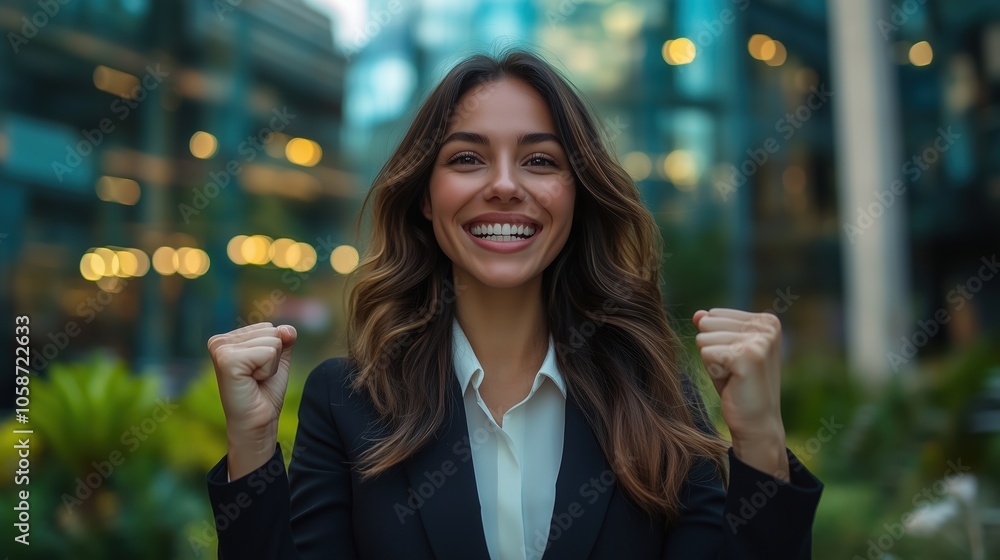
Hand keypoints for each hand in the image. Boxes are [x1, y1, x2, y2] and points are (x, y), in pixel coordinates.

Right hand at [208, 322, 296, 478]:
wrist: (258, 422)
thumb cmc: (265, 392)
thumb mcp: (278, 359)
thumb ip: (285, 338)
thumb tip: (286, 329)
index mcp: (227, 338)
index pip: (269, 328)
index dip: (273, 353)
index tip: (258, 372)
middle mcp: (219, 341)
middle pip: (271, 332)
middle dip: (273, 358)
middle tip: (257, 378)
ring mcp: (221, 349)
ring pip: (272, 341)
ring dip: (271, 365)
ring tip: (254, 380)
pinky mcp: (227, 360)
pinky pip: (268, 352)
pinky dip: (268, 370)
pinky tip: (252, 381)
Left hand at [693, 308, 788, 479]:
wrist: (756, 423)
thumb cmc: (738, 386)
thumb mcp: (723, 351)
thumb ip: (712, 329)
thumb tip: (697, 314)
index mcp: (767, 320)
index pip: (714, 315)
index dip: (717, 342)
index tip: (737, 362)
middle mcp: (767, 325)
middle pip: (707, 324)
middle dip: (713, 350)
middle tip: (735, 371)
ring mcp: (760, 340)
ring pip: (704, 339)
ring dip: (713, 362)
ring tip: (735, 377)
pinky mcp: (748, 356)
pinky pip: (706, 353)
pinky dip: (714, 372)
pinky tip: (733, 382)